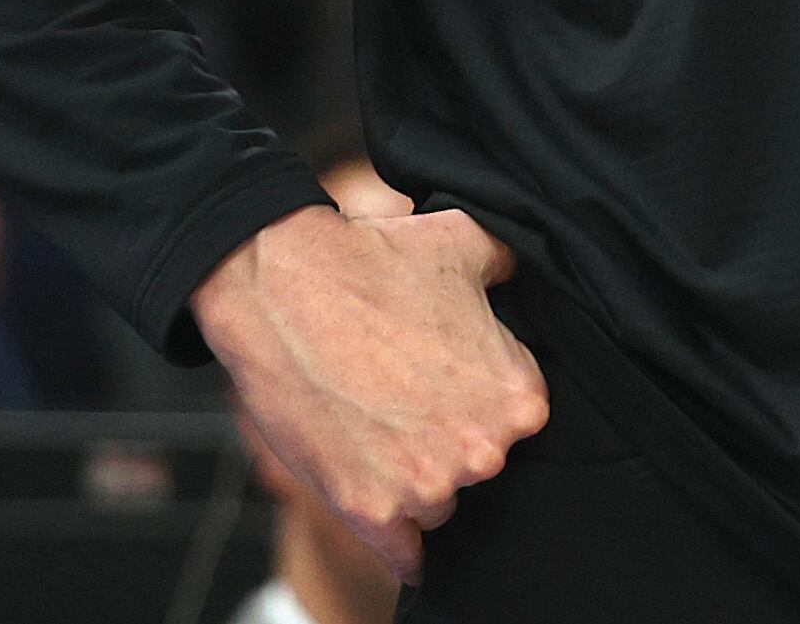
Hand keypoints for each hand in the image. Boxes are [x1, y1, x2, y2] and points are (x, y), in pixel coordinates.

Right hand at [192, 199, 549, 583]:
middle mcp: (484, 449)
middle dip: (448, 440)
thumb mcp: (464, 244)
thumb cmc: (372, 260)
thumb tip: (514, 274)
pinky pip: (404, 556)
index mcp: (518, 397)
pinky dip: (397, 544)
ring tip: (373, 423)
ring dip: (412, 479)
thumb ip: (507, 269)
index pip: (515, 421)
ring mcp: (426, 485)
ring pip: (435, 503)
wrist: (281, 284)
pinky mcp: (370, 511)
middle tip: (404, 397)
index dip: (478, 400)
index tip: (448, 382)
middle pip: (477, 466)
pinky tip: (386, 514)